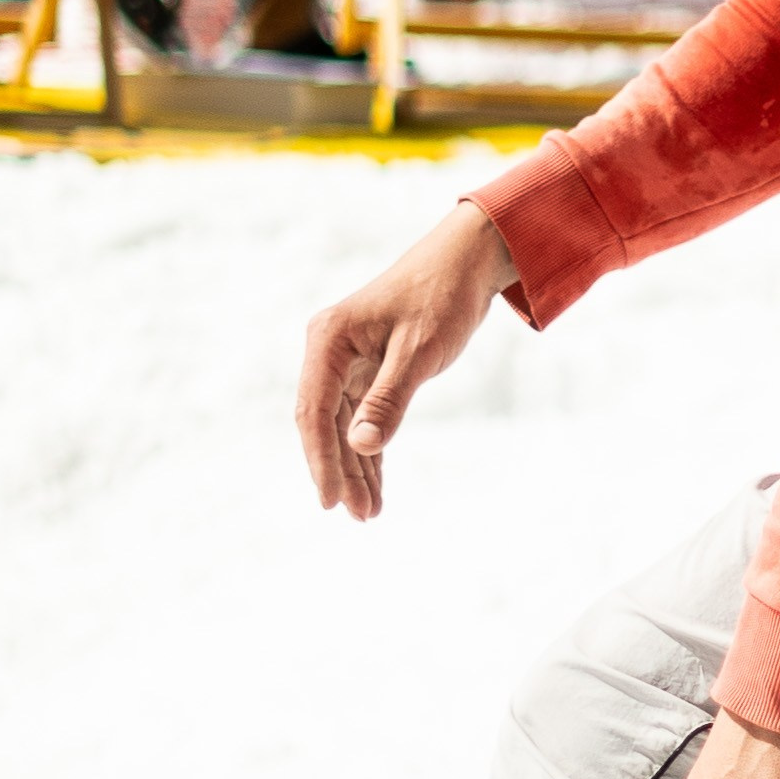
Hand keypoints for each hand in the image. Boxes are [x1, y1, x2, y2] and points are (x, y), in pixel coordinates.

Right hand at [298, 203, 516, 516]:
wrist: (465, 262)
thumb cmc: (441, 298)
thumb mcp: (418, 352)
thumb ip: (388, 399)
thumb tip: (360, 447)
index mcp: (329, 340)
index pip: (314, 412)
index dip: (321, 460)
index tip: (332, 501)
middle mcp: (330, 350)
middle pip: (323, 423)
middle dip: (340, 472)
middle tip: (358, 516)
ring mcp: (347, 359)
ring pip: (342, 425)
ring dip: (355, 467)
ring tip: (369, 511)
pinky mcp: (368, 366)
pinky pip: (361, 415)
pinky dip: (370, 448)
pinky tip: (377, 482)